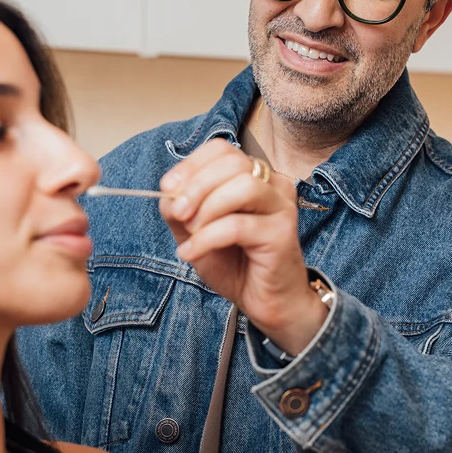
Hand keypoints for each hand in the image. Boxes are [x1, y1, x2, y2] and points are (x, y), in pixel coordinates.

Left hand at [159, 139, 325, 356]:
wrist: (265, 303)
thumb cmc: (235, 264)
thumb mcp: (196, 232)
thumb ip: (180, 209)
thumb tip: (168, 193)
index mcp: (254, 176)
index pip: (222, 149)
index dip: (191, 165)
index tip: (168, 188)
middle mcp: (273, 185)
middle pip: (232, 162)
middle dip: (196, 186)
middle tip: (178, 214)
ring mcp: (281, 207)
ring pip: (242, 186)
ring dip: (206, 209)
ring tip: (190, 234)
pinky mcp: (283, 233)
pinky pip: (238, 225)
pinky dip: (207, 238)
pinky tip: (191, 253)